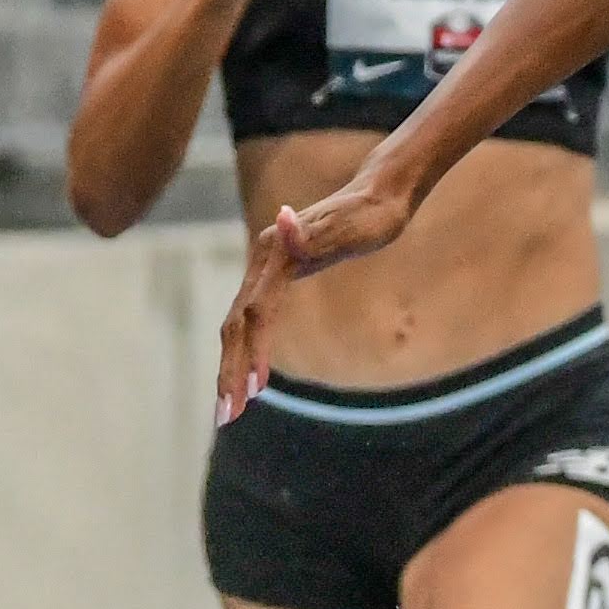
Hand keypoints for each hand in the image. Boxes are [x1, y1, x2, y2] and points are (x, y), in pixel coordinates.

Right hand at [215, 167, 417, 420]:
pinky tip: (259, 377)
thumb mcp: (354, 226)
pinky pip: (256, 318)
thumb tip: (285, 221)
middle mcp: (264, 259)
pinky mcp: (279, 273)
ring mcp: (268, 266)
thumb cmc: (375, 213)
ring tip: (232, 407)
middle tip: (226, 416)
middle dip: (230, 371)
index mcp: (275, 253)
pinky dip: (252, 349)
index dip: (249, 354)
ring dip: (235, 367)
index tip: (249, 392)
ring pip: (241, 325)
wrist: (382, 192)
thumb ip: (315, 232)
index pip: (253, 314)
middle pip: (237, 325)